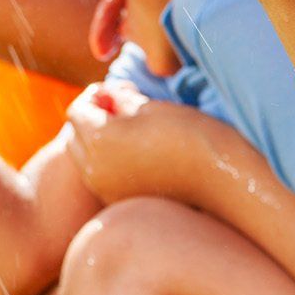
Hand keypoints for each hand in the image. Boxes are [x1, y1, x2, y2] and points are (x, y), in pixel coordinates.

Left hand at [64, 81, 184, 203]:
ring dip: (96, 142)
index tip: (115, 91)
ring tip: (128, 131)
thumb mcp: (148, 106)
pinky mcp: (119, 203)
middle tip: (120, 108)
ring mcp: (105, 190)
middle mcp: (94, 169)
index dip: (93, 96)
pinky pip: (99, 177)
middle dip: (90, 119)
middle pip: (74, 136)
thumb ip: (117, 100)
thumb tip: (102, 97)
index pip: (77, 111)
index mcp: (99, 139)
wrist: (220, 179)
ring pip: (84, 159)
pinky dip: (106, 163)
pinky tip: (135, 154)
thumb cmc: (188, 134)